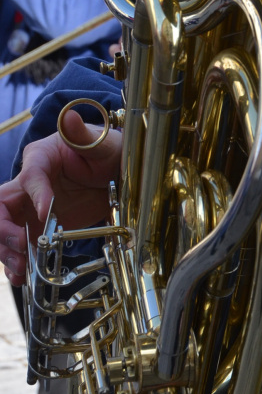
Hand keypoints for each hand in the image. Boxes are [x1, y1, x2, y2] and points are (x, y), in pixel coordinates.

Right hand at [0, 110, 120, 285]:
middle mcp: (29, 184)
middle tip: (22, 246)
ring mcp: (31, 207)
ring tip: (22, 269)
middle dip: (4, 230)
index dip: (35, 196)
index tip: (48, 214)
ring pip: (4, 229)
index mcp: (40, 158)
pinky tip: (22, 275)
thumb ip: (83, 134)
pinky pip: (19, 244)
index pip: (29, 177)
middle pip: (1, 207)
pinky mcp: (39, 226)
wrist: (117, 174)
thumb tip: (70, 117)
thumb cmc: (107, 151)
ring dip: (7, 250)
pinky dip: (17, 260)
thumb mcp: (101, 142)